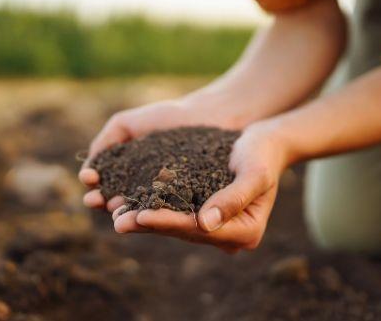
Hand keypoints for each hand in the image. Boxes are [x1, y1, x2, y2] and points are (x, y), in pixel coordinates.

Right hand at [78, 95, 240, 210]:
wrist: (208, 116)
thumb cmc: (168, 117)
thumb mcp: (127, 123)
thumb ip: (106, 140)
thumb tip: (89, 168)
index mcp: (128, 173)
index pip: (105, 184)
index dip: (94, 184)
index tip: (89, 180)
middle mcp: (144, 189)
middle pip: (118, 200)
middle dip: (103, 201)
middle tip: (95, 200)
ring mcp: (165, 198)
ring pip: (139, 209)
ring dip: (124, 212)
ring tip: (115, 210)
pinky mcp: (186, 204)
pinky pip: (168, 210)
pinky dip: (154, 213)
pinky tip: (144, 211)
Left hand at [112, 121, 289, 252]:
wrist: (265, 144)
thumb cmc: (263, 154)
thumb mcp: (255, 173)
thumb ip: (234, 198)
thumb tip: (205, 223)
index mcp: (246, 232)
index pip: (200, 229)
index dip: (169, 222)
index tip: (141, 215)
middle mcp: (229, 235)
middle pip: (184, 231)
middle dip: (150, 225)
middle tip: (117, 222)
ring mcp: (216, 227)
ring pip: (175, 225)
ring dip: (145, 220)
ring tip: (116, 215)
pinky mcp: (204, 213)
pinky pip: (175, 213)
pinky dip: (153, 208)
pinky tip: (129, 204)